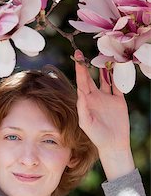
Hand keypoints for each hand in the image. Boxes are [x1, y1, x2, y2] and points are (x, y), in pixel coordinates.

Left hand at [74, 50, 133, 179]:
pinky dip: (118, 76)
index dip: (79, 70)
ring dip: (103, 68)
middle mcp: (95, 97)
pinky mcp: (118, 100)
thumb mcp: (87, 123)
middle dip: (87, 65)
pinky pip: (118, 85)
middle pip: (90, 77)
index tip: (77, 58)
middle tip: (83, 52)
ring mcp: (106, 97)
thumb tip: (81, 95)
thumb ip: (83, 109)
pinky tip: (118, 66)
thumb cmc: (96, 135)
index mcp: (85, 101)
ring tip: (102, 54)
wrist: (113, 143)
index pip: (81, 82)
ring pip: (105, 79)